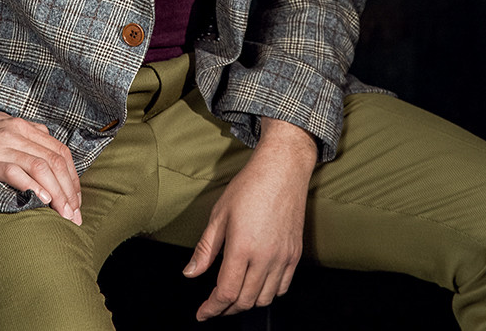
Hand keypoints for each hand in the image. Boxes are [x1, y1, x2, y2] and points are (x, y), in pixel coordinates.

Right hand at [0, 111, 81, 223]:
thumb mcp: (1, 128)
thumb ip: (25, 137)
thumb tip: (49, 152)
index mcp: (21, 126)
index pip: (59, 151)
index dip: (73, 178)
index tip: (76, 201)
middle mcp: (14, 132)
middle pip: (55, 160)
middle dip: (70, 190)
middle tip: (75, 215)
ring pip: (41, 166)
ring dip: (58, 193)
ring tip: (64, 215)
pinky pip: (15, 172)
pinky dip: (33, 186)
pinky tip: (42, 201)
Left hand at [183, 118, 316, 319]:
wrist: (281, 170)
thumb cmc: (249, 187)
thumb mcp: (219, 214)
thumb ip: (206, 248)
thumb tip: (190, 273)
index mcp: (242, 247)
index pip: (226, 292)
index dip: (212, 308)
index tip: (202, 313)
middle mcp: (265, 257)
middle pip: (245, 300)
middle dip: (226, 309)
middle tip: (214, 306)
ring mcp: (283, 258)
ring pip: (265, 299)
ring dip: (247, 303)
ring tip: (234, 297)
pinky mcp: (295, 255)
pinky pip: (282, 288)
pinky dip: (268, 294)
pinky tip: (257, 286)